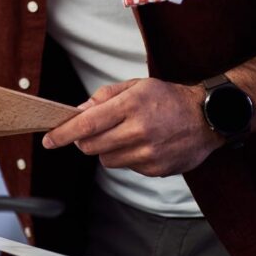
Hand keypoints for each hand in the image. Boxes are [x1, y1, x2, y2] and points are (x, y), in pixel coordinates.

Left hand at [42, 78, 223, 176]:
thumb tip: (77, 111)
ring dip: (105, 149)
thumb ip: (104, 97)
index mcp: (132, 105)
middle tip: (89, 132)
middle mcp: (140, 130)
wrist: (207, 117)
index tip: (48, 139)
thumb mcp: (136, 86)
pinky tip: (141, 144)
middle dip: (83, 140)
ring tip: (122, 135)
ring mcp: (149, 152)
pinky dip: (126, 157)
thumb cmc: (168, 98)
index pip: (87, 123)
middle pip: (91, 145)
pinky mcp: (157, 169)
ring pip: (106, 160)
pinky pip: (126, 168)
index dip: (63, 133)